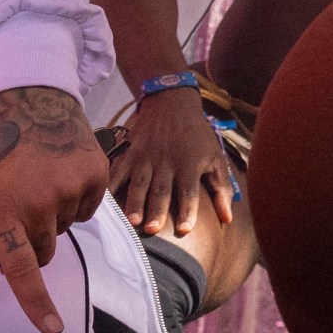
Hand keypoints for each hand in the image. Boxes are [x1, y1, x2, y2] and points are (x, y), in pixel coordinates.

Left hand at [0, 85, 110, 332]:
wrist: (28, 99)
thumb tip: (0, 263)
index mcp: (1, 211)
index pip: (21, 268)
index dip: (36, 302)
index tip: (52, 330)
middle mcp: (38, 204)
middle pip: (47, 250)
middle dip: (37, 237)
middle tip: (25, 201)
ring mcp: (70, 189)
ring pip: (68, 226)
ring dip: (57, 212)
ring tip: (42, 175)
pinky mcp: (94, 176)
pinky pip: (89, 207)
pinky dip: (78, 196)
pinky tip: (62, 169)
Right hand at [109, 86, 237, 240]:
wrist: (173, 103)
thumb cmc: (198, 136)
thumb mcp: (216, 158)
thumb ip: (222, 189)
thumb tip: (228, 219)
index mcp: (189, 164)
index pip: (189, 191)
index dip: (188, 210)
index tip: (184, 230)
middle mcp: (167, 162)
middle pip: (161, 190)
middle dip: (156, 210)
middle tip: (151, 229)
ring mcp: (146, 157)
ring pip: (139, 183)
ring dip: (134, 202)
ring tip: (131, 220)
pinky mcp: (130, 152)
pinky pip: (118, 170)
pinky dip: (110, 185)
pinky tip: (104, 200)